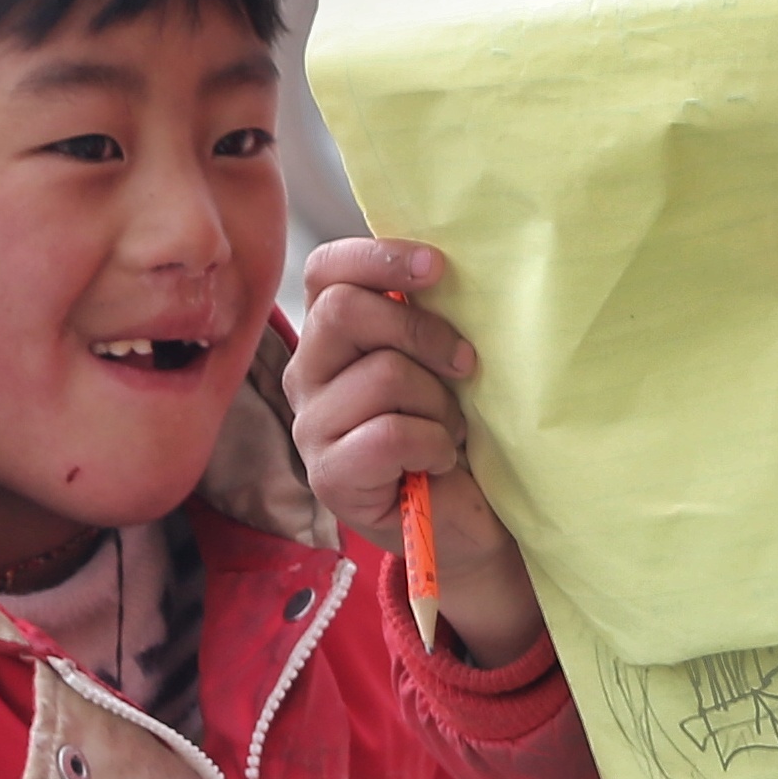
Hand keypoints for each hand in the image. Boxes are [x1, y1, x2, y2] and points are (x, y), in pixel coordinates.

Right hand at [286, 238, 545, 666]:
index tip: (439, 269)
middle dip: (420, 331)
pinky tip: (438, 461)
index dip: (377, 257)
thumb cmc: (457, 430)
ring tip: (451, 430)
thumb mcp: (444, 360)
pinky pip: (389, 434)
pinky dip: (432, 444)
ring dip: (438, 404)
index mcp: (332, 336)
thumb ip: (425, 315)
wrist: (470, 520)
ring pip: (380, 376)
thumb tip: (446, 265)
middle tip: (465, 364)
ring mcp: (312, 428)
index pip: (324, 271)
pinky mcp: (329, 477)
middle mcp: (307, 375)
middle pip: (343, 313)